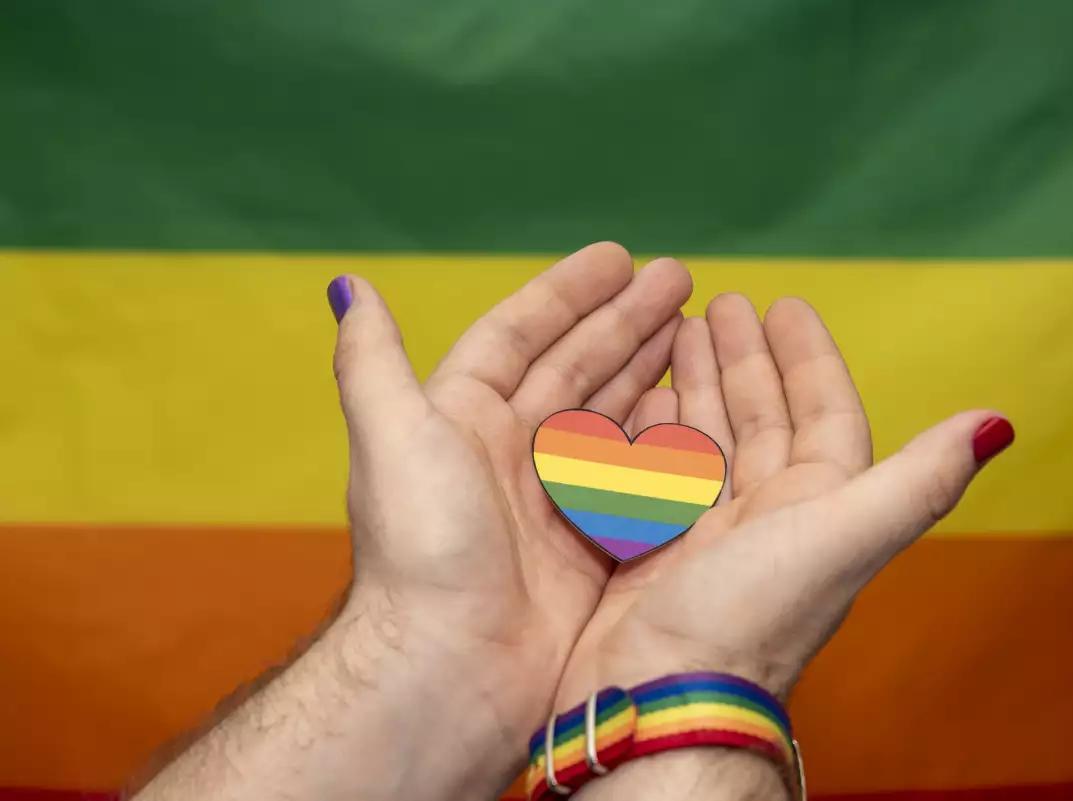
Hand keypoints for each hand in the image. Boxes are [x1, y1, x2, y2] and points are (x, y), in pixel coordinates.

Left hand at [330, 243, 692, 794]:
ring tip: (697, 325)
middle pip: (576, 367)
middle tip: (681, 279)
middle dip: (627, 320)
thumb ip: (372, 362)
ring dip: (650, 368)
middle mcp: (509, 452)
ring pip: (611, 414)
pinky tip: (698, 404)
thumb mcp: (393, 437)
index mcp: (462, 418)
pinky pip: (637, 474)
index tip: (619, 258)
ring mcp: (553, 498)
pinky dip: (666, 438)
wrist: (453, 665)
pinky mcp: (590, 543)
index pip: (521, 336)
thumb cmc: (422, 547)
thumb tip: (349, 286)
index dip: (568, 293)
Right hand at [556, 294, 1012, 793]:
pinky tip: (639, 401)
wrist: (665, 699)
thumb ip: (916, 480)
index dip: (808, 357)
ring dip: (697, 386)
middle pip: (761, 419)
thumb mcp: (842, 537)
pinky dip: (651, 433)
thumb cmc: (752, 615)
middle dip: (743, 359)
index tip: (784, 303)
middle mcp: (770, 518)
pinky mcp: (656, 550)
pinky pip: (658, 473)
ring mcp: (710, 535)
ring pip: (709, 440)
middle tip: (717, 303)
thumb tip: (997, 423)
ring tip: (676, 334)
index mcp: (820, 506)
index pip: (822, 413)